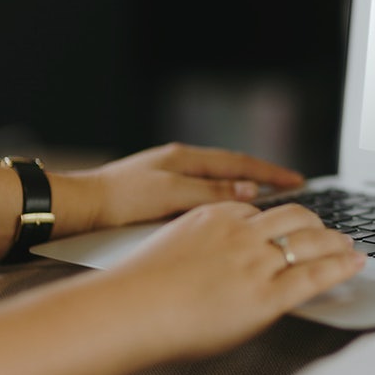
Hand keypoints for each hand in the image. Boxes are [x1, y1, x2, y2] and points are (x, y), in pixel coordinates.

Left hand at [57, 143, 305, 232]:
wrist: (78, 209)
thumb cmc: (119, 200)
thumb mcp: (170, 196)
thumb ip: (211, 193)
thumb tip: (249, 191)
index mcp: (184, 159)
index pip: (239, 162)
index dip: (270, 173)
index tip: (297, 181)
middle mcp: (179, 164)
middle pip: (231, 169)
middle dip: (262, 178)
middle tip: (290, 189)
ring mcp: (168, 179)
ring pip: (217, 183)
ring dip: (242, 190)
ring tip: (266, 202)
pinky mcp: (159, 197)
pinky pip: (203, 197)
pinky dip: (222, 203)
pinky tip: (226, 216)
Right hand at [103, 202, 364, 359]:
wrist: (130, 309)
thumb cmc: (139, 288)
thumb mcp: (173, 244)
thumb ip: (202, 242)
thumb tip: (217, 254)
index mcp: (218, 216)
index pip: (263, 211)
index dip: (283, 221)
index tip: (293, 225)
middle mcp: (242, 233)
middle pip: (295, 217)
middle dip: (317, 225)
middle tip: (331, 233)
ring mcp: (257, 261)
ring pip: (311, 240)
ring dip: (336, 242)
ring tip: (349, 246)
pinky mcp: (268, 293)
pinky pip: (315, 274)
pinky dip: (341, 266)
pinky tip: (355, 263)